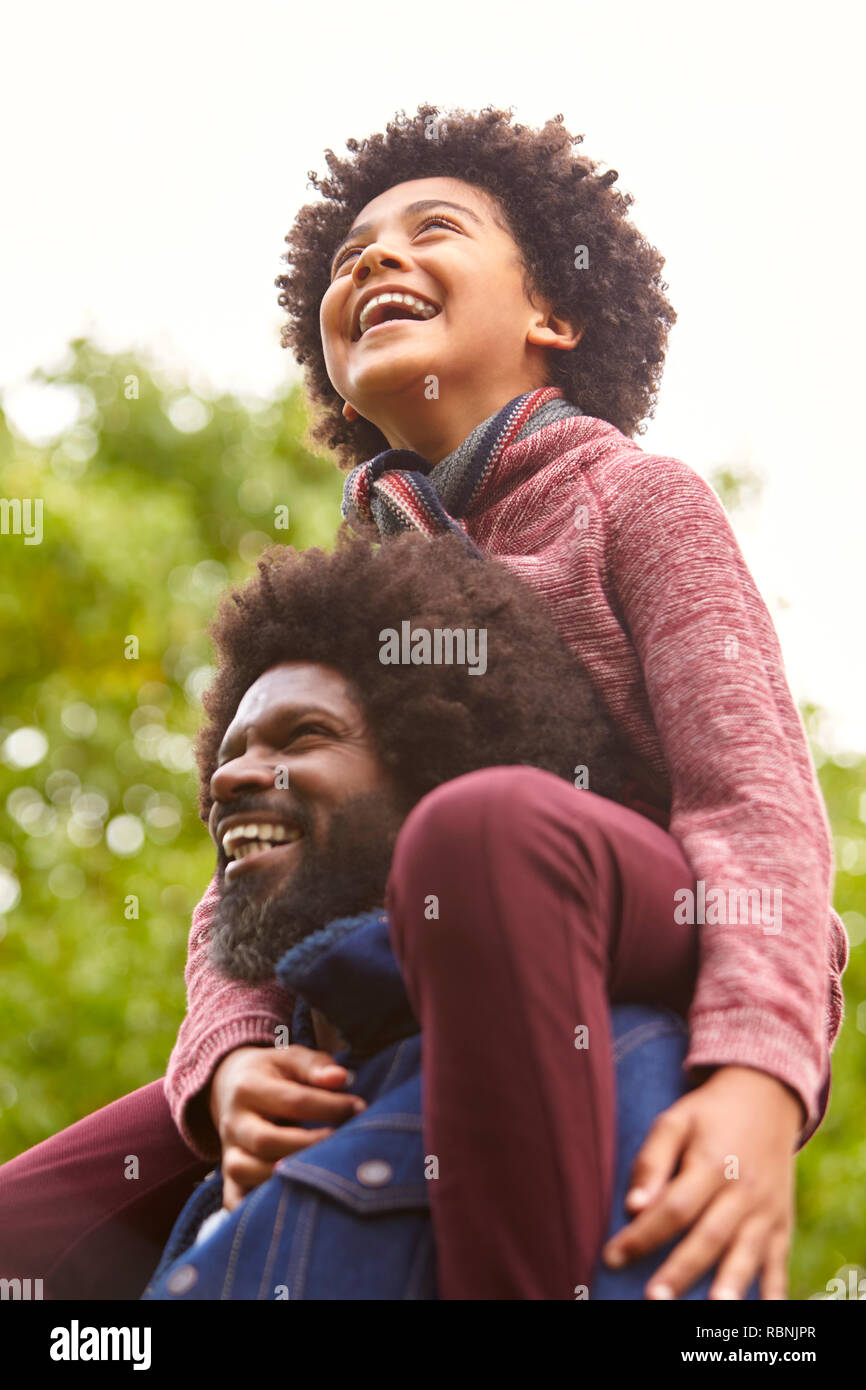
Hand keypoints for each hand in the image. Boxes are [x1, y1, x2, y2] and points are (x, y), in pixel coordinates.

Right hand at [208, 1044, 366, 1210]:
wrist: (227, 1084)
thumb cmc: (272, 1072)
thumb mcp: (290, 1058)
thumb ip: (316, 1066)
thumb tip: (342, 1079)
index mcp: (249, 1087)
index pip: (294, 1101)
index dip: (331, 1107)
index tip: (359, 1108)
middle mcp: (233, 1122)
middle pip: (268, 1142)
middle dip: (311, 1146)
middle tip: (344, 1143)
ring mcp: (228, 1151)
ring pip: (248, 1172)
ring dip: (287, 1176)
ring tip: (323, 1170)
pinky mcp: (228, 1175)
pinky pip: (234, 1200)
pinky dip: (254, 1209)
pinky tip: (288, 1204)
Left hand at [601, 1065, 802, 1299]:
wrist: (766, 1097)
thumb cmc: (709, 1114)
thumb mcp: (676, 1121)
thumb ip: (653, 1161)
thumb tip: (633, 1206)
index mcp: (712, 1163)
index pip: (674, 1207)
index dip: (642, 1234)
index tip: (612, 1257)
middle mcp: (743, 1190)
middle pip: (708, 1237)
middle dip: (680, 1272)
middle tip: (653, 1299)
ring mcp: (766, 1209)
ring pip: (746, 1254)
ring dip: (728, 1286)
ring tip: (710, 1312)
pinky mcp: (782, 1222)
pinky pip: (779, 1262)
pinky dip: (774, 1291)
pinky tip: (765, 1314)